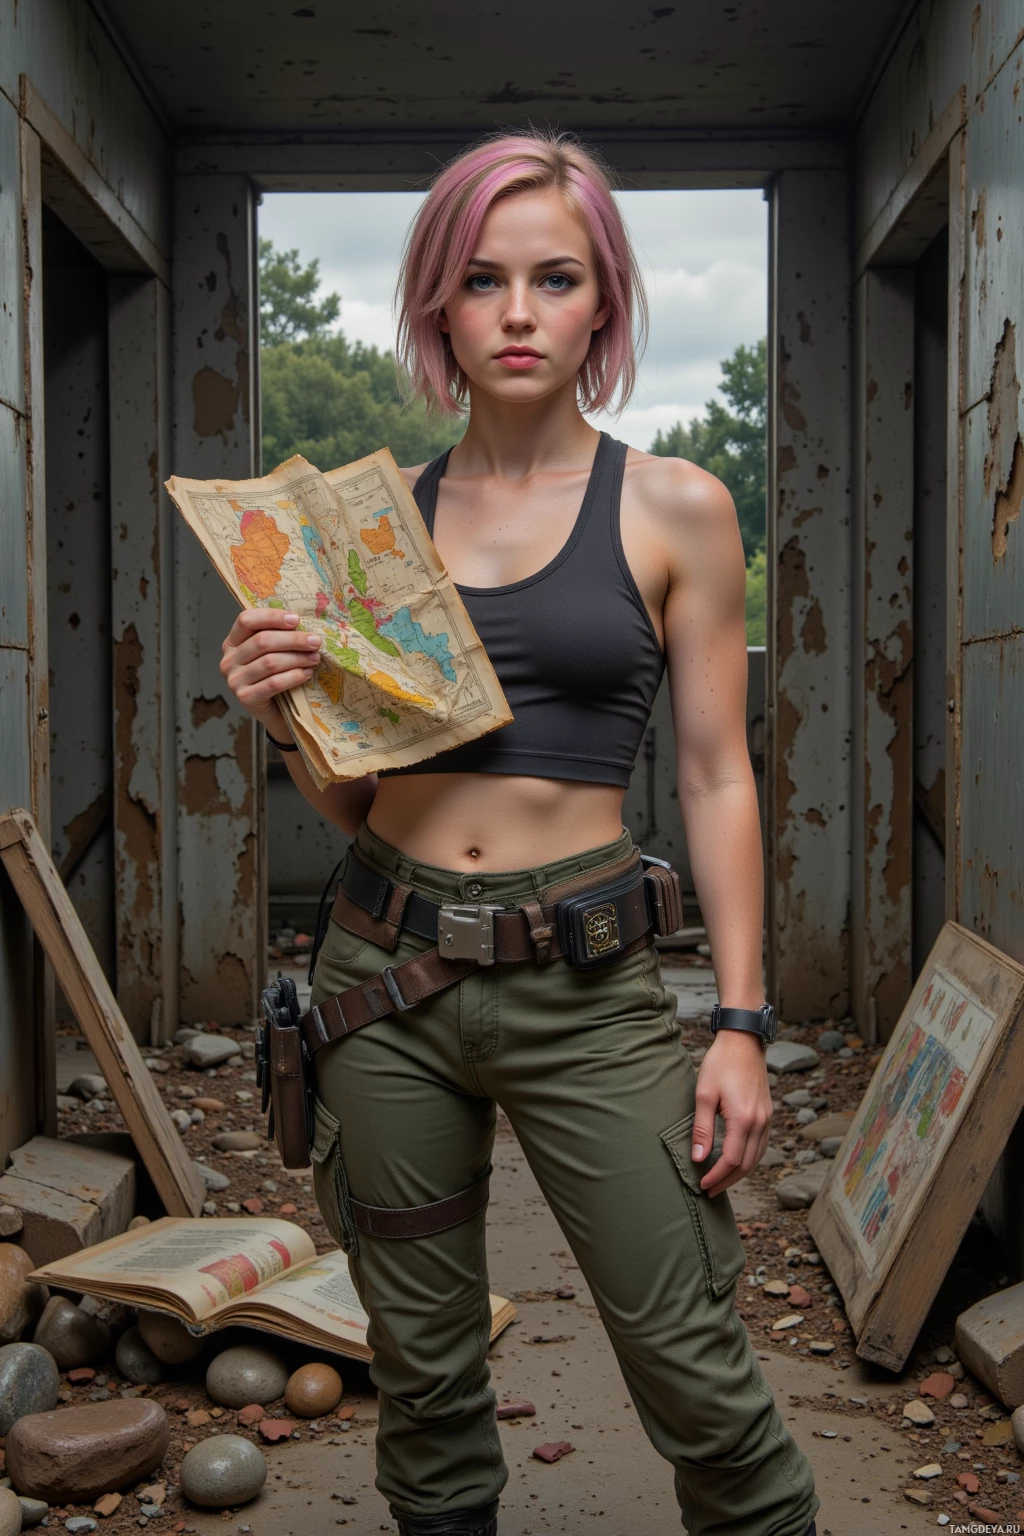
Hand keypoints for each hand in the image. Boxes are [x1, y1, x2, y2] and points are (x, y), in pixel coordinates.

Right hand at [219, 609, 322, 729]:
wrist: (276, 713)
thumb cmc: (276, 677)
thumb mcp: (273, 653)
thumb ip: (279, 636)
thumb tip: (304, 622)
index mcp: (232, 642)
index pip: (246, 620)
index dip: (271, 617)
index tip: (296, 619)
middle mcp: (229, 660)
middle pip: (262, 641)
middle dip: (293, 640)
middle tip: (315, 642)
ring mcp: (234, 680)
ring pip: (269, 662)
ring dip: (297, 658)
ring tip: (314, 658)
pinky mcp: (245, 697)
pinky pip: (273, 683)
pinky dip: (293, 676)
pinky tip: (306, 673)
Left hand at [690, 1029, 772, 1197]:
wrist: (743, 1041)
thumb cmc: (721, 1064)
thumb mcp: (704, 1094)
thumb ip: (701, 1129)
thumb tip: (698, 1158)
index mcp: (744, 1119)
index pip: (732, 1160)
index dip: (717, 1176)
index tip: (703, 1184)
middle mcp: (760, 1122)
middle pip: (747, 1164)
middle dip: (728, 1181)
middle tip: (710, 1190)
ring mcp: (767, 1119)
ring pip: (757, 1157)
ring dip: (739, 1173)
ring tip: (721, 1180)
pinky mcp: (767, 1114)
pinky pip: (761, 1145)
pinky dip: (749, 1159)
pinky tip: (736, 1161)